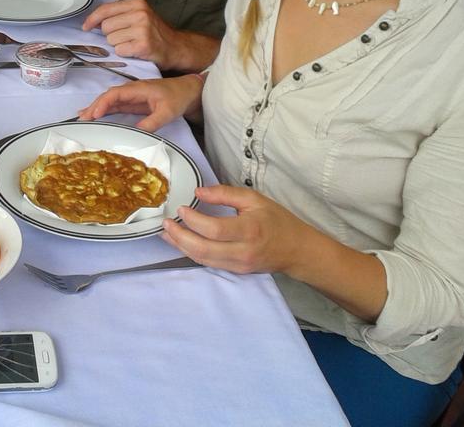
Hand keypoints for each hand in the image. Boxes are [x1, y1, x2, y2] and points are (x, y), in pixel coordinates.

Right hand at [78, 75, 201, 131]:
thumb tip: (137, 132)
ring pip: (109, 101)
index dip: (103, 103)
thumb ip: (152, 122)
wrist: (188, 91)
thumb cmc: (178, 97)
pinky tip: (94, 115)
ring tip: (82, 118)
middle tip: (81, 120)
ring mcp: (131, 96)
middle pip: (108, 97)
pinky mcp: (132, 103)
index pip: (115, 94)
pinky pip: (114, 105)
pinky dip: (103, 110)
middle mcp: (131, 90)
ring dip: (96, 109)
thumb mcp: (167, 112)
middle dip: (94, 107)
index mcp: (137, 89)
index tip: (95, 114)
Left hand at [81, 0, 217, 71]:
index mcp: (137, 4)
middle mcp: (140, 14)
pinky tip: (135, 51)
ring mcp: (142, 29)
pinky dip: (124, 53)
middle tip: (125, 37)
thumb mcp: (140, 15)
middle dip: (111, 34)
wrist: (176, 47)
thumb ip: (119, 14)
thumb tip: (92, 22)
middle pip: (106, 26)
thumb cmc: (154, 33)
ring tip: (132, 43)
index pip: (106, 9)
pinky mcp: (143, 45)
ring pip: (111, 40)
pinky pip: (119, 50)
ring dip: (118, 45)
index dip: (92, 19)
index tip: (86, 26)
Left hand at [161, 185, 310, 274]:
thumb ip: (225, 194)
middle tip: (166, 223)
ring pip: (202, 259)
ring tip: (167, 233)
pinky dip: (191, 252)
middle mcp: (243, 252)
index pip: (214, 229)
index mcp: (250, 230)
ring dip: (181, 246)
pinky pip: (208, 263)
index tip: (181, 208)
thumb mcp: (254, 199)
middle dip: (179, 236)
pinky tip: (182, 242)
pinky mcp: (235, 272)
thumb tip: (198, 192)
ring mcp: (239, 265)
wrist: (297, 250)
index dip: (193, 220)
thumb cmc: (277, 221)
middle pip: (203, 249)